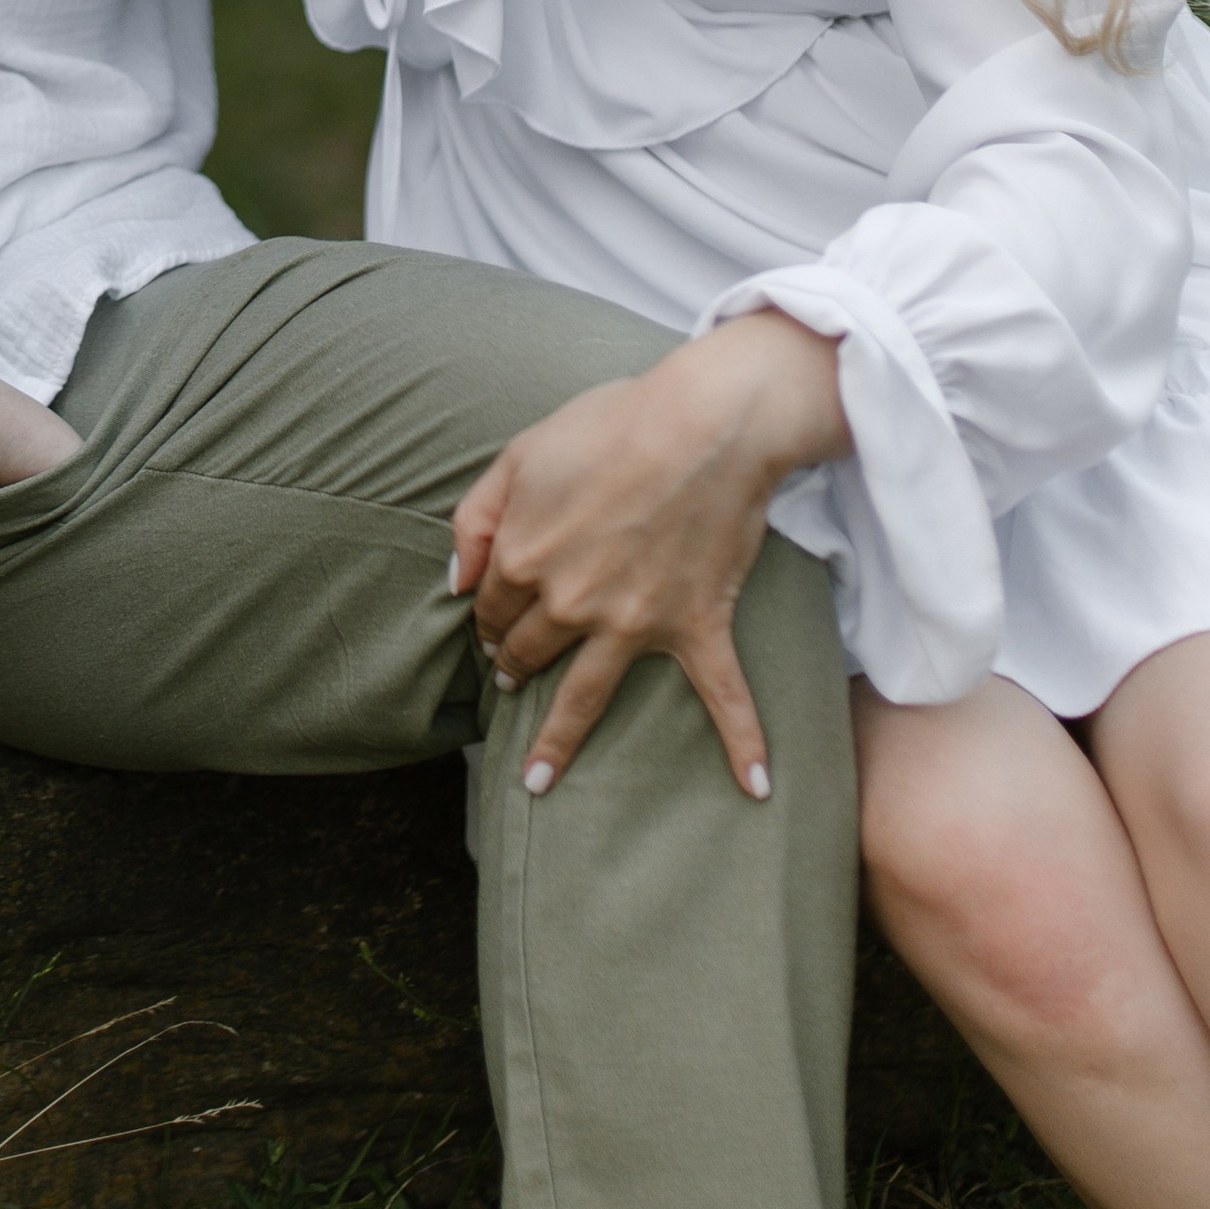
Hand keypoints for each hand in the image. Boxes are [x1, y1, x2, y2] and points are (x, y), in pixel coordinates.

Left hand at [451, 311, 846, 799]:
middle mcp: (569, 603)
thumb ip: (476, 518)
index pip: (489, 604)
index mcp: (523, 557)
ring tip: (537, 778)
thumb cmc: (610, 425)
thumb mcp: (520, 452)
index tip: (488, 620)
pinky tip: (755, 785)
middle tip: (509, 676)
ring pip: (585, 695)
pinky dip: (744, 741)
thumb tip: (454, 584)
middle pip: (527, 649)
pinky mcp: (694, 625)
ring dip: (559, 740)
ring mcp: (632, 624)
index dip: (485, 612)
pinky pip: (723, 695)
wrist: (701, 423)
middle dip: (512, 666)